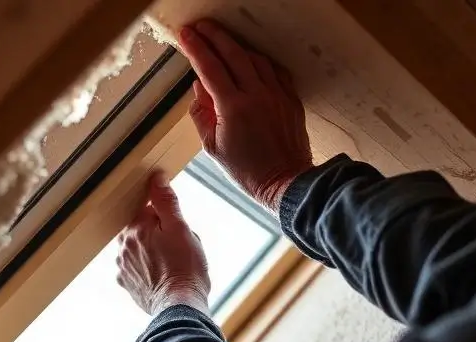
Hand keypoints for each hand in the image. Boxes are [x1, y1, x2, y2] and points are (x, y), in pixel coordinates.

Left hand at [116, 172, 209, 316]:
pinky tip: (161, 275)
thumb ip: (166, 202)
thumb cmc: (185, 268)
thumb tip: (156, 179)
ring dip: (151, 250)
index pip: (148, 209)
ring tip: (171, 263)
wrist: (179, 307)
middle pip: (141, 229)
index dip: (166, 216)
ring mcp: (122, 267)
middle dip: (158, 233)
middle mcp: (123, 246)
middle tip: (178, 247)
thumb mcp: (182, 229)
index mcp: (136, 228)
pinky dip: (147, 269)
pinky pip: (136, 268)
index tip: (176, 226)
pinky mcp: (127, 284)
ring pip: (138, 248)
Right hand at [179, 20, 312, 211]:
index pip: (209, 68)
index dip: (195, 48)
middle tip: (200, 26)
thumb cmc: (247, 170)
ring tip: (223, 41)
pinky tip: (251, 60)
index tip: (185, 35)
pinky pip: (274, 70)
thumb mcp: (212, 147)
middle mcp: (256, 94)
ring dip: (236, 46)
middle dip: (214, 36)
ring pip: (255, 58)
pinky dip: (259, 61)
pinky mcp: (290, 98)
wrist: (285, 182)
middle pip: (233, 53)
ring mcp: (277, 94)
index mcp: (233, 107)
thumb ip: (201, 114)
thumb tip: (198, 87)